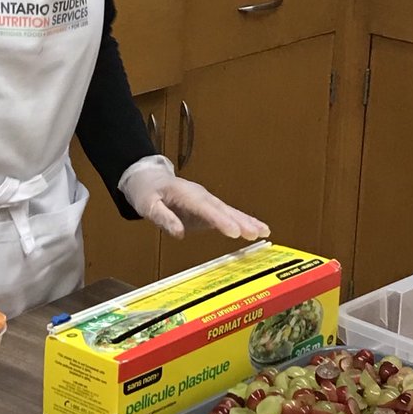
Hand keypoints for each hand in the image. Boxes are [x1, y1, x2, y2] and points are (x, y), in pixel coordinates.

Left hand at [119, 156, 270, 240]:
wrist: (149, 179)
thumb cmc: (147, 193)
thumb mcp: (148, 206)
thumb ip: (164, 218)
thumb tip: (179, 234)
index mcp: (185, 194)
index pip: (205, 208)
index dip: (220, 220)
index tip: (234, 232)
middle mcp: (200, 196)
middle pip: (222, 209)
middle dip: (240, 221)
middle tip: (256, 233)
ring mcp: (206, 201)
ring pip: (229, 211)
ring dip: (247, 221)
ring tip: (264, 232)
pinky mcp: (208, 209)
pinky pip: (228, 216)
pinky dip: (243, 222)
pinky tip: (258, 231)